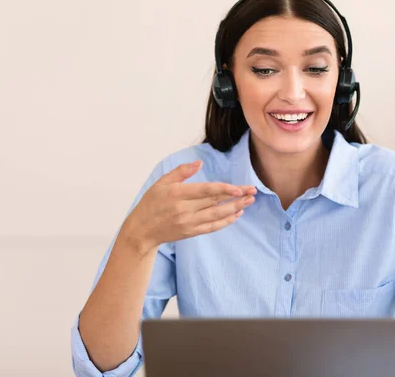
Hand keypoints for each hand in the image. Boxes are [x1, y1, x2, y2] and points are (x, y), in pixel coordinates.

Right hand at [119, 160, 256, 252]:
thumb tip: (199, 162)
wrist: (141, 231)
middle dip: (236, 197)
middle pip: (215, 202)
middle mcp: (185, 210)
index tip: (239, 188)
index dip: (224, 190)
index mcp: (177, 194)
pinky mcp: (191, 232)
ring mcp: (189, 223)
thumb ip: (181, 172)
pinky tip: (237, 214)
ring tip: (249, 201)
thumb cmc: (151, 203)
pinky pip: (212, 227)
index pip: (206, 191)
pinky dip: (226, 221)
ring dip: (235, 208)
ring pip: (217, 215)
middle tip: (253, 191)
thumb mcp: (161, 182)